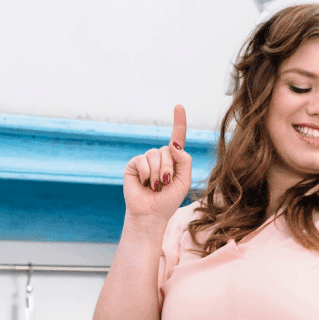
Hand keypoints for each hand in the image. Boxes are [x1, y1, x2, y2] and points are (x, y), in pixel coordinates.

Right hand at [123, 104, 192, 220]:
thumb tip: (173, 145)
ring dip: (158, 173)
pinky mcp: (134, 164)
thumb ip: (184, 161)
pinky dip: (147, 174)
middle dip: (169, 169)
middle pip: (168, 150)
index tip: (179, 106)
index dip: (179, 122)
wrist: (151, 214)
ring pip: (155, 154)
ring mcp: (146, 160)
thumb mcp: (184, 181)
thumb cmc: (168, 200)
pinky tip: (145, 184)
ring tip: (155, 187)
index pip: (177, 138)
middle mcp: (159, 157)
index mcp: (173, 160)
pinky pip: (142, 160)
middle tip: (165, 185)